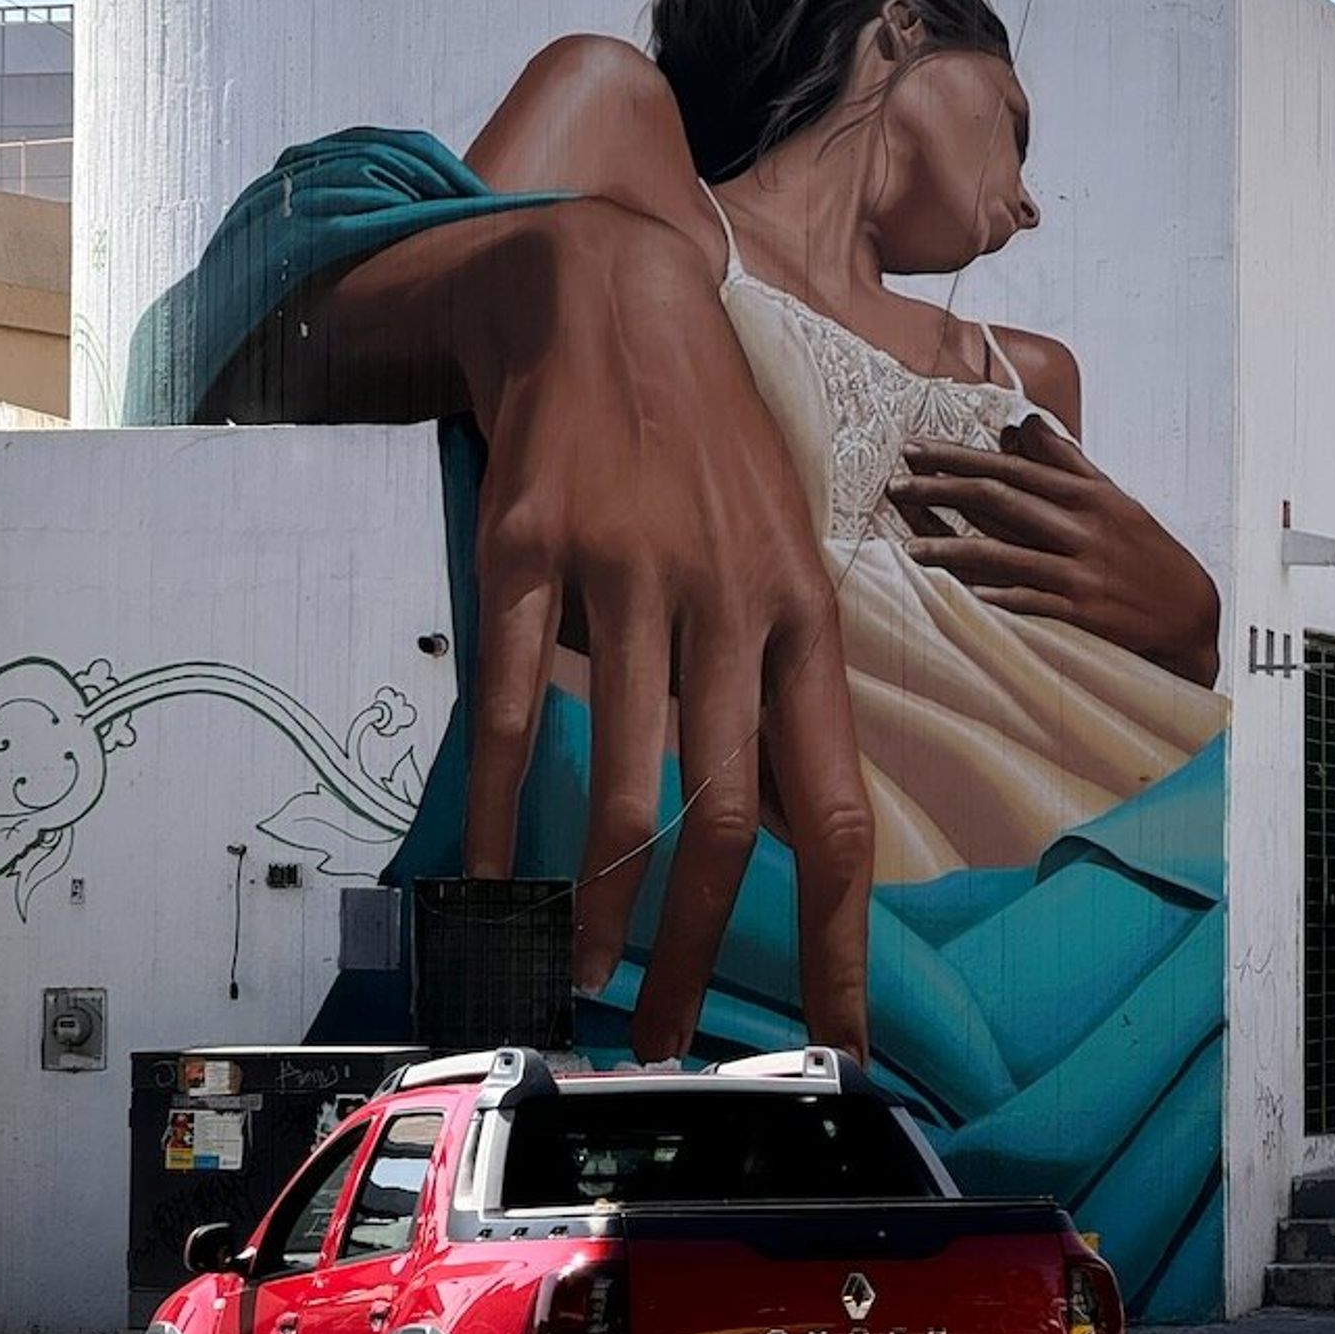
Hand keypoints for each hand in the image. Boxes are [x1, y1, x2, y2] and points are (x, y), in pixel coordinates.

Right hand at [363, 199, 872, 1062]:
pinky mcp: (535, 549)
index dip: (844, 934)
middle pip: (727, 823)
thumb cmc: (702, 446)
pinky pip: (512, 704)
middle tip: (671, 1033)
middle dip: (702, 950)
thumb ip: (779, 680)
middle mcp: (731, 606)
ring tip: (585, 976)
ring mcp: (631, 576)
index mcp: (805, 621)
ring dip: (604, 904)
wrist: (609, 299)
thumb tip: (782, 823)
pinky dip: (500, 806)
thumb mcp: (777, 553)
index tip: (842, 1034)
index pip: (838, 810)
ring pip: (625, 782)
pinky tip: (490, 874)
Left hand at [889, 414, 1220, 687]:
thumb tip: (1023, 425)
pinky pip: (1029, 602)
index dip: (959, 457)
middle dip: (942, 491)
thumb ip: (1066, 462)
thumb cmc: (1148, 553)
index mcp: (1087, 496)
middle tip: (895, 484)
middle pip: (1000, 500)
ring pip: (1005, 554)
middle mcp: (1082, 528)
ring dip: (952, 551)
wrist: (1191, 612)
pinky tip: (956, 597)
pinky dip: (994, 598)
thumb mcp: (1114, 499)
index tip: (915, 449)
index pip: (1011, 467)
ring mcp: (1082, 571)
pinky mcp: (1083, 612)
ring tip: (908, 549)